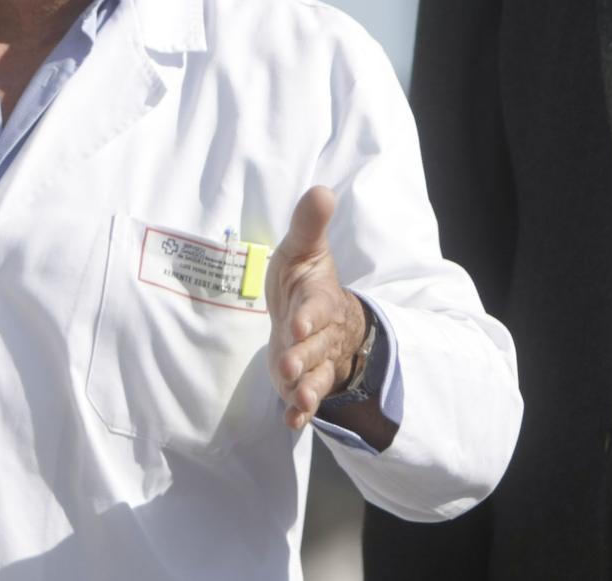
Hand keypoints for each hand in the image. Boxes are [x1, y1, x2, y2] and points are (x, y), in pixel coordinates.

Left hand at [265, 185, 367, 432]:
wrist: (316, 316)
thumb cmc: (304, 280)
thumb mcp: (303, 249)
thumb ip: (309, 225)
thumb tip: (322, 189)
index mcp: (319, 299)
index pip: (317, 308)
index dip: (309, 317)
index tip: (297, 325)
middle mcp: (321, 332)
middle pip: (316, 347)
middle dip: (304, 357)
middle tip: (289, 365)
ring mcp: (314, 360)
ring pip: (316, 377)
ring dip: (307, 389)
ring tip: (299, 402)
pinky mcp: (303, 381)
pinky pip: (307, 399)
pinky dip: (301, 411)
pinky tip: (292, 421)